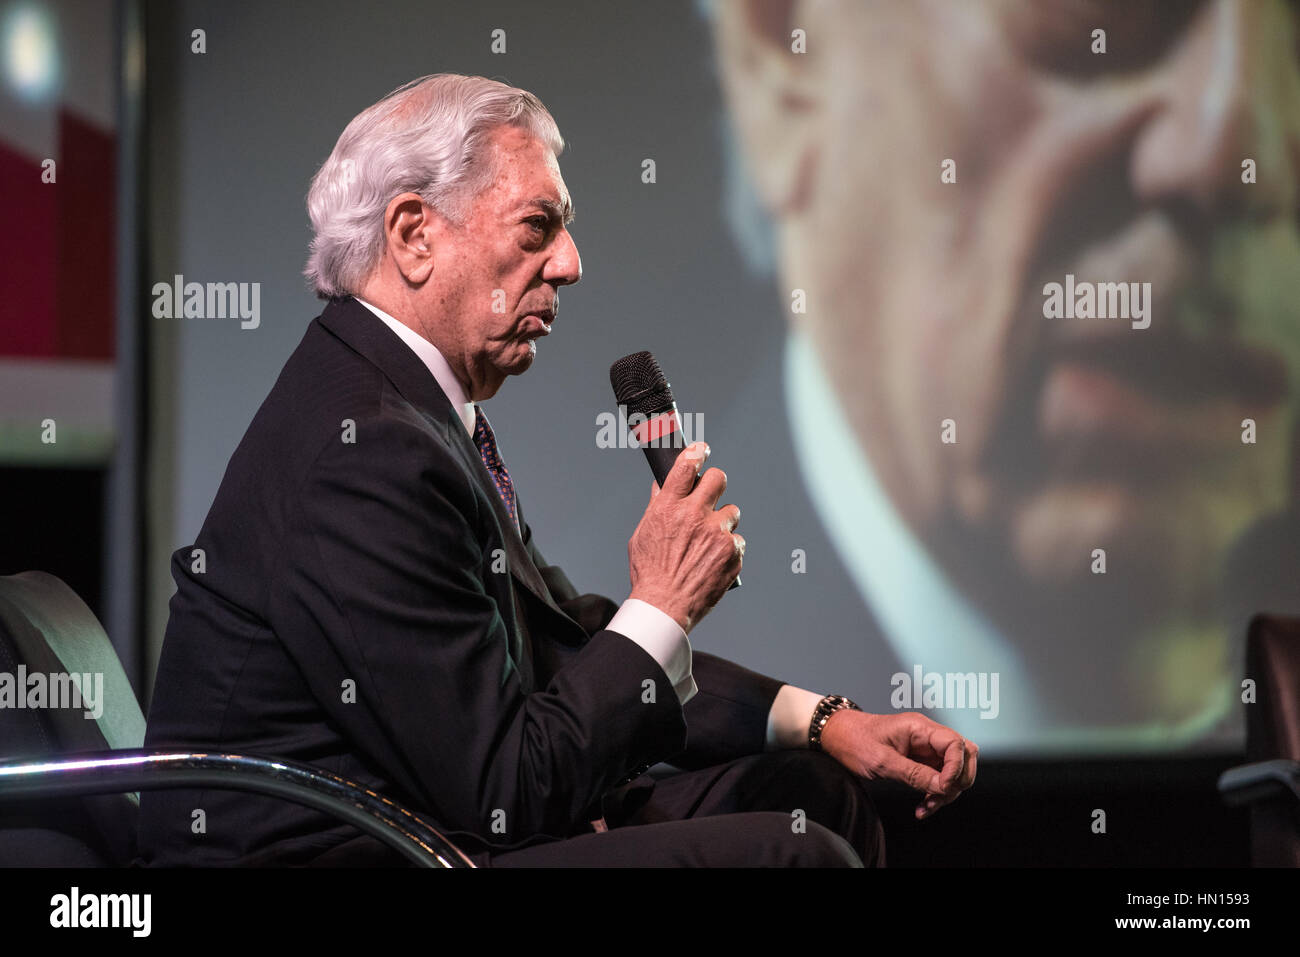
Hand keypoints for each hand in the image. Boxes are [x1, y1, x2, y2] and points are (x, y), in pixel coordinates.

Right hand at [627, 442, 743, 632]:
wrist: (665, 606)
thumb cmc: (649, 573)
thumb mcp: (642, 535)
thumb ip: (656, 507)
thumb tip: (662, 486)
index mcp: (669, 507)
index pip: (687, 466)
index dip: (697, 453)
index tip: (702, 451)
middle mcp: (695, 515)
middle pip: (718, 479)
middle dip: (715, 483)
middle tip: (710, 495)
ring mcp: (717, 534)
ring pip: (731, 512)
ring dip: (722, 522)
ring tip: (709, 542)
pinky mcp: (733, 552)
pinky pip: (737, 540)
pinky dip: (728, 548)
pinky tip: (713, 560)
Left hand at [819, 710, 977, 818]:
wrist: (837, 735)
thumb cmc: (854, 741)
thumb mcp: (882, 761)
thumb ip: (914, 774)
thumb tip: (942, 787)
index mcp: (919, 728)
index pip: (956, 744)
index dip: (955, 768)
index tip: (941, 787)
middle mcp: (927, 735)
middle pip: (965, 755)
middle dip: (958, 780)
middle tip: (939, 797)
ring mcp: (925, 747)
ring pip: (954, 769)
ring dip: (946, 791)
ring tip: (927, 807)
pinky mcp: (920, 759)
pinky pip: (939, 776)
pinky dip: (935, 793)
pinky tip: (923, 806)